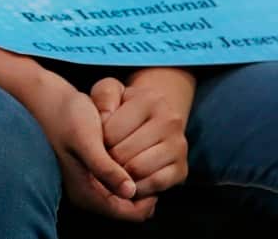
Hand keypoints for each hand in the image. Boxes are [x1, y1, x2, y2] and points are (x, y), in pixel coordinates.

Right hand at [25, 74, 154, 221]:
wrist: (47, 98)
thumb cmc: (65, 116)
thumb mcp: (86, 140)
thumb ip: (106, 169)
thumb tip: (130, 191)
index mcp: (86, 194)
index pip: (132, 213)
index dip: (148, 195)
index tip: (152, 167)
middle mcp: (88, 194)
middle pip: (131, 206)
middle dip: (143, 186)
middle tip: (149, 158)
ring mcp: (89, 184)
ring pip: (128, 193)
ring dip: (137, 176)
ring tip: (140, 151)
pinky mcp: (91, 172)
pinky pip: (120, 180)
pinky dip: (129, 168)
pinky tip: (130, 147)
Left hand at [93, 72, 191, 198]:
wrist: (155, 119)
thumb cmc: (123, 106)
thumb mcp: (110, 92)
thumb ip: (103, 97)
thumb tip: (105, 118)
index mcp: (150, 100)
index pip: (111, 131)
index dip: (97, 141)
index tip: (96, 141)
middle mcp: (170, 121)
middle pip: (124, 152)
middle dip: (108, 159)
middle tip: (102, 157)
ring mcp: (179, 146)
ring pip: (138, 169)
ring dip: (121, 174)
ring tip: (113, 167)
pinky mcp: (182, 169)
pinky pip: (155, 184)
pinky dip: (137, 186)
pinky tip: (128, 179)